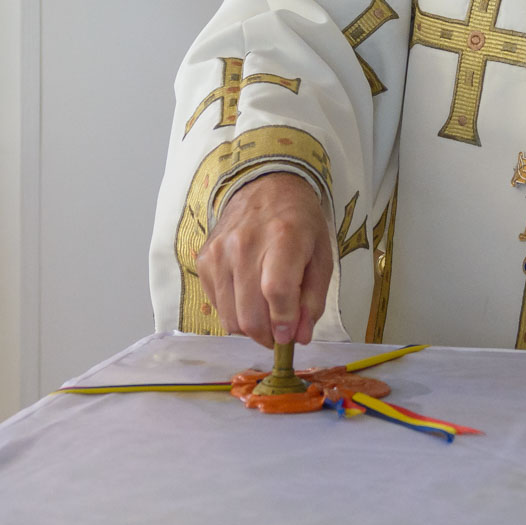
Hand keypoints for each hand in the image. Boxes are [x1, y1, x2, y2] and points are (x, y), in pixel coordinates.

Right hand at [196, 172, 331, 345]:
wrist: (265, 187)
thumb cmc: (299, 223)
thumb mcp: (321, 256)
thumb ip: (313, 299)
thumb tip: (299, 337)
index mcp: (283, 238)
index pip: (277, 291)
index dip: (283, 322)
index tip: (289, 337)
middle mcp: (245, 244)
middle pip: (249, 313)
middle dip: (267, 336)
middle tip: (279, 335)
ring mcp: (220, 253)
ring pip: (229, 318)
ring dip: (250, 329)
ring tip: (265, 317)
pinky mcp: (204, 260)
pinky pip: (216, 305)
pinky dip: (233, 313)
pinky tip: (248, 297)